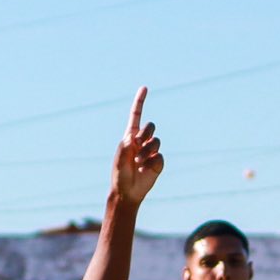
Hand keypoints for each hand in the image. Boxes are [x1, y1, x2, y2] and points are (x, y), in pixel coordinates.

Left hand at [110, 87, 162, 205]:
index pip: (136, 116)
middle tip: (137, 147)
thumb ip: (126, 145)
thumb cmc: (119, 174)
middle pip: (150, 127)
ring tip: (138, 163)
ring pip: (156, 142)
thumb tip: (135, 138)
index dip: (140, 102)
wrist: (127, 191)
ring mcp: (151, 151)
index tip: (144, 88)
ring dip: (146, 152)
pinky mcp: (158, 162)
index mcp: (130, 137)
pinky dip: (151, 163)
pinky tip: (144, 170)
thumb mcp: (120, 157)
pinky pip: (159, 157)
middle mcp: (142, 142)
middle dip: (145, 134)